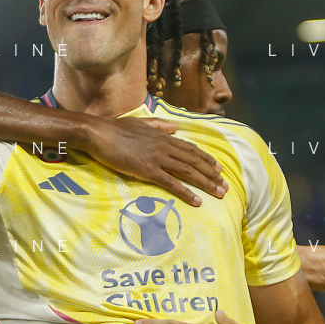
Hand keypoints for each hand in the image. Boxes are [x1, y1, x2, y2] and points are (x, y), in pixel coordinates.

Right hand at [81, 117, 226, 206]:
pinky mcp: (148, 170)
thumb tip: (175, 127)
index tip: (218, 168)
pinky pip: (172, 183)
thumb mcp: (141, 122)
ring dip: (206, 184)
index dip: (207, 159)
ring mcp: (157, 158)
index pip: (191, 149)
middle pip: (195, 161)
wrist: (99, 133)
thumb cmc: (116, 128)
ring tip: (219, 194)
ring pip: (188, 171)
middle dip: (212, 174)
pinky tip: (197, 201)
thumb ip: (160, 125)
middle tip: (225, 186)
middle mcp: (165, 146)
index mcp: (163, 135)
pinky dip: (186, 192)